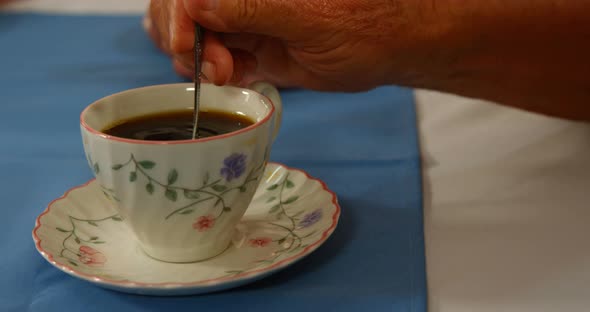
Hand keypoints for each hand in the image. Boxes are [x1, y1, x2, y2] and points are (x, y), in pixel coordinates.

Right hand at [144, 0, 443, 90]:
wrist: (386, 47)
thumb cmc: (362, 25)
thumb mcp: (308, 18)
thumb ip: (251, 9)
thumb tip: (195, 4)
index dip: (177, 13)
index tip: (184, 44)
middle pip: (178, 7)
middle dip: (185, 39)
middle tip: (217, 70)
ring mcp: (239, 17)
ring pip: (187, 32)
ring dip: (193, 57)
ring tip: (226, 74)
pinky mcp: (246, 44)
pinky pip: (208, 55)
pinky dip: (209, 71)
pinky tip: (234, 76)